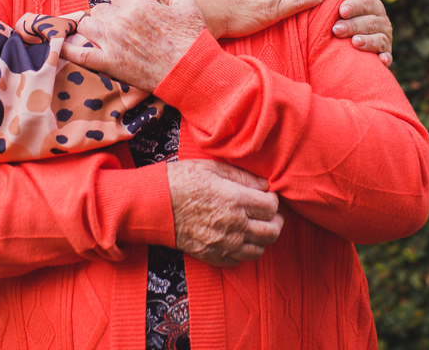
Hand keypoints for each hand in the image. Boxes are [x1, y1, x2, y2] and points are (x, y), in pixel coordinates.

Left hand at [59, 0, 206, 93]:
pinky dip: (67, 49)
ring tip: (104, 35)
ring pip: (87, 26)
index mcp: (136, 4)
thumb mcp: (186, 3)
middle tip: (125, 28)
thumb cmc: (192, 38)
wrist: (193, 72)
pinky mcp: (108, 64)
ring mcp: (111, 43)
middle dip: (111, 16)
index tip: (137, 16)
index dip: (127, 5)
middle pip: (101, 10)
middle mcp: (119, 21)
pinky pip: (79, 55)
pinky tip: (61, 45)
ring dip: (93, 28)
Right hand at [167, 159, 283, 267]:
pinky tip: (239, 239)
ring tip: (256, 226)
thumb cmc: (179, 181)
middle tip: (270, 213)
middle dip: (276, 221)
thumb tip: (264, 185)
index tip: (266, 195)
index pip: (271, 206)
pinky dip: (244, 252)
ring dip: (262, 238)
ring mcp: (223, 243)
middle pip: (271, 231)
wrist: (153, 204)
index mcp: (234, 200)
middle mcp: (233, 225)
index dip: (273, 200)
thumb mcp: (210, 167)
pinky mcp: (212, 255)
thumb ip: (241, 176)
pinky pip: (239, 261)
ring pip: (259, 250)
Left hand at [332, 0, 393, 66]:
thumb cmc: (351, 17)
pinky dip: (384, 59)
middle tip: (337, 29)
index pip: (366, 3)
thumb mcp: (352, 2)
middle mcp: (383, 22)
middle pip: (370, 22)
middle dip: (353, 25)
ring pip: (379, 39)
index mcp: (374, 6)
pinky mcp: (386, 55)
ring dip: (367, 41)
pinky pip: (388, 57)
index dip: (354, 6)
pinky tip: (379, 60)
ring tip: (354, 42)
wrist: (358, 41)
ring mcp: (386, 39)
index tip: (341, 10)